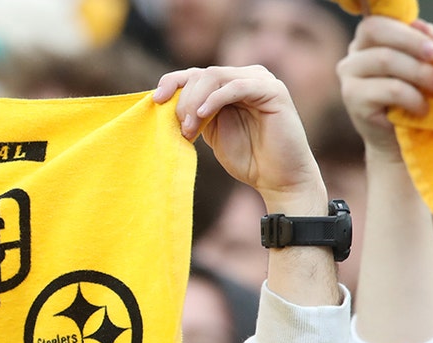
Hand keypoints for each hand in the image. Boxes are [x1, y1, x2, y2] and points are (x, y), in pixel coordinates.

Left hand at [153, 66, 324, 213]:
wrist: (277, 178)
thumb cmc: (246, 158)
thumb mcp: (211, 132)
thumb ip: (195, 113)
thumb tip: (165, 101)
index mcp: (228, 86)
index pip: (194, 73)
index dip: (172, 81)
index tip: (155, 100)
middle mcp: (244, 77)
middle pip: (202, 73)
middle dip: (184, 100)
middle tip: (182, 129)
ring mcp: (260, 81)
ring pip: (216, 76)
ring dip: (196, 101)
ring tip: (191, 128)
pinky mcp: (273, 91)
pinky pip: (237, 86)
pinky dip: (216, 98)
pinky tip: (202, 114)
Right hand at [337, 16, 432, 160]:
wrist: (401, 140)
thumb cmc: (416, 98)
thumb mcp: (425, 66)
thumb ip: (425, 43)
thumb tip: (420, 26)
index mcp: (367, 44)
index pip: (378, 22)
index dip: (406, 31)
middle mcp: (352, 57)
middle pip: (376, 32)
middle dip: (412, 43)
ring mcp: (347, 78)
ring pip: (385, 59)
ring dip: (419, 72)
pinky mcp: (352, 99)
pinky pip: (389, 88)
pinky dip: (413, 97)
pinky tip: (421, 108)